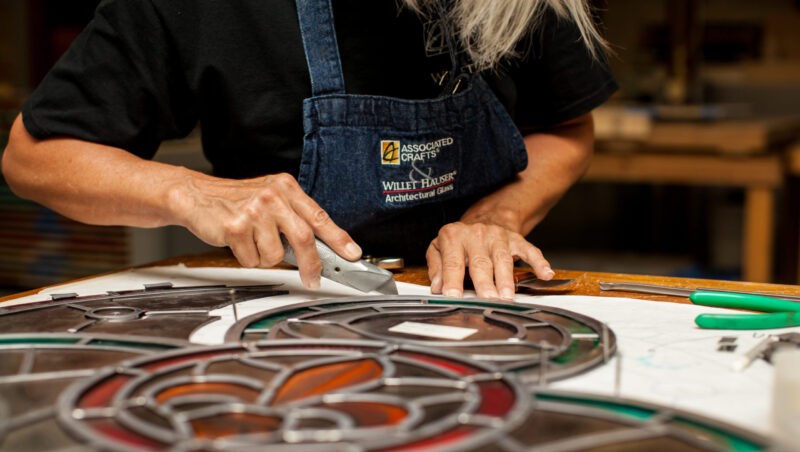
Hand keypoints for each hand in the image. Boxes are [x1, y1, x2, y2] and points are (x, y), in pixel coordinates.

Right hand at [174, 173, 360, 288]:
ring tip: (252, 241)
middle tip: (313, 279)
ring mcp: (254, 210)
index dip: (338, 238)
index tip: (353, 254)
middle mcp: (273, 196)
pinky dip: (246, 258)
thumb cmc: (236, 201)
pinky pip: (252, 260)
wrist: (195, 195)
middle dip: (310, 265)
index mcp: (286, 187)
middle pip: (304, 238)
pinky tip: (238, 242)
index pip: (319, 216)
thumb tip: (319, 249)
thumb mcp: (270, 199)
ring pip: (275, 256)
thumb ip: (293, 218)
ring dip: (264, 257)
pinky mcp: (236, 226)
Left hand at [426, 221, 553, 299]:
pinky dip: (539, 262)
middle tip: (487, 300)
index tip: (452, 296)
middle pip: (480, 262)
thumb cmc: (459, 241)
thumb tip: (437, 286)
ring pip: (503, 259)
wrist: (485, 218)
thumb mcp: (439, 248)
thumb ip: (436, 267)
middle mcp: (476, 234)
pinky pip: (530, 250)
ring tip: (507, 296)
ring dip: (506, 279)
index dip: (452, 280)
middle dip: (484, 283)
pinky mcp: (516, 239)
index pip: (453, 262)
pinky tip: (546, 274)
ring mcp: (498, 236)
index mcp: (453, 237)